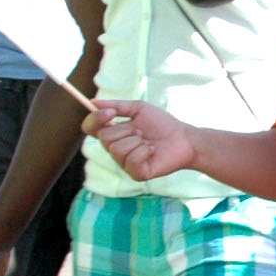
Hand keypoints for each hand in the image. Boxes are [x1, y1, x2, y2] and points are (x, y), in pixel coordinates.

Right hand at [85, 99, 199, 180]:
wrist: (185, 139)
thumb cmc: (163, 124)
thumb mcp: (139, 109)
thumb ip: (116, 105)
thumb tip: (92, 102)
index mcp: (114, 134)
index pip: (90, 128)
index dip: (95, 119)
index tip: (110, 113)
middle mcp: (115, 150)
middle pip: (104, 138)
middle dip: (126, 130)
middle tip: (142, 132)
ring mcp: (124, 163)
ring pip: (117, 149)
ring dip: (137, 141)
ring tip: (149, 142)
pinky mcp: (136, 173)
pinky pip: (130, 160)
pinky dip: (144, 152)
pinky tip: (153, 151)